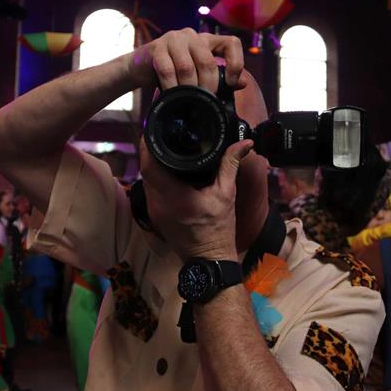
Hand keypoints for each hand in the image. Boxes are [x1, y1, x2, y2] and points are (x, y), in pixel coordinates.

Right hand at [124, 28, 247, 92]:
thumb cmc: (174, 72)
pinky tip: (173, 95)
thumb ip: (220, 78)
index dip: (235, 63)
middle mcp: (193, 36)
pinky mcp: (157, 48)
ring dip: (188, 88)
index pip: (231, 43)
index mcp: (207, 40)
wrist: (141, 67)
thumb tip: (244, 82)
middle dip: (208, 85)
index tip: (230, 82)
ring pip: (187, 67)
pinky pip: (167, 70)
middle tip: (205, 100)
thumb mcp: (198, 75)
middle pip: (207, 61)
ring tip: (188, 99)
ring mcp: (174, 39)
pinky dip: (172, 87)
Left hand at [140, 139, 254, 261]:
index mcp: (174, 197)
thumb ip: (230, 165)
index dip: (148, 145)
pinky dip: (157, 178)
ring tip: (166, 148)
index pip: (150, 165)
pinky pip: (151, 190)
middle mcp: (158, 203)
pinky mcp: (155, 215)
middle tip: (163, 135)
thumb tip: (244, 144)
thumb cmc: (218, 230)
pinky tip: (168, 170)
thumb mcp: (227, 194)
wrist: (209, 261)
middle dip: (151, 151)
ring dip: (153, 164)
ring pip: (147, 180)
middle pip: (146, 170)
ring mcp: (154, 211)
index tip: (155, 130)